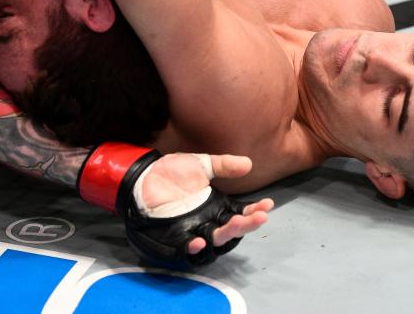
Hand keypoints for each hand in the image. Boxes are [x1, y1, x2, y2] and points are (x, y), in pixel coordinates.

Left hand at [140, 153, 273, 255]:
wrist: (145, 174)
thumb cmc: (174, 171)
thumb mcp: (202, 164)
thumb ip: (223, 165)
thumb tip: (248, 164)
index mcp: (217, 206)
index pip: (241, 213)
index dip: (255, 211)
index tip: (267, 205)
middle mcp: (208, 221)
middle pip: (232, 230)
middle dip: (248, 225)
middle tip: (259, 217)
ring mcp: (193, 230)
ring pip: (215, 241)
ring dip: (228, 234)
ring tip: (237, 223)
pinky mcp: (175, 236)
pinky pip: (186, 248)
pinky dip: (194, 247)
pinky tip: (200, 241)